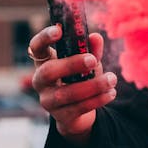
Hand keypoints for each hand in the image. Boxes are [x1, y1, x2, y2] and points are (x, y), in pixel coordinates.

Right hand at [27, 25, 117, 143]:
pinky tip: (111, 92)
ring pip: (67, 93)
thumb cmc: (79, 80)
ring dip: (93, 85)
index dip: (44, 38)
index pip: (36, 47)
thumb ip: (91, 50)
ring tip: (112, 79)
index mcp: (44, 62)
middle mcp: (40, 81)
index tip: (58, 30)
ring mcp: (48, 101)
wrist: (77, 114)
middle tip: (93, 60)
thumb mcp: (87, 63)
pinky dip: (98, 99)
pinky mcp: (61, 117)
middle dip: (71, 64)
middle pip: (48, 72)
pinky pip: (79, 108)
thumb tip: (96, 37)